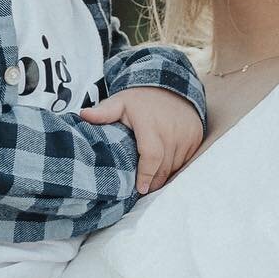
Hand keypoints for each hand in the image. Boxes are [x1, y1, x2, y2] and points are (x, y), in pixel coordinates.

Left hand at [81, 87, 205, 193]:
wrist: (170, 85)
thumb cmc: (139, 100)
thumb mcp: (120, 102)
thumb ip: (103, 112)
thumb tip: (82, 115)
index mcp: (150, 124)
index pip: (151, 156)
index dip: (146, 175)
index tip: (139, 189)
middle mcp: (171, 130)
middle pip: (164, 167)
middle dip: (153, 182)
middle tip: (141, 192)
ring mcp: (187, 134)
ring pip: (175, 166)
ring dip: (164, 177)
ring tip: (151, 183)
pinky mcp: (196, 137)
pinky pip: (186, 160)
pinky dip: (175, 167)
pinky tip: (164, 170)